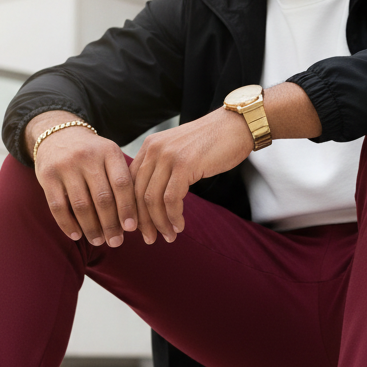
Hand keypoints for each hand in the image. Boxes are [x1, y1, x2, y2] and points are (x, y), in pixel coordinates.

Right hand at [28, 114, 136, 246]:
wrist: (57, 135)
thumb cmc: (92, 155)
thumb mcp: (110, 157)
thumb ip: (122, 182)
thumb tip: (134, 222)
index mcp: (109, 152)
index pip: (122, 184)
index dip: (128, 208)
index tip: (131, 229)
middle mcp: (87, 156)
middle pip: (103, 198)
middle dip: (111, 224)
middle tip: (116, 242)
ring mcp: (66, 165)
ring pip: (81, 205)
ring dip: (91, 228)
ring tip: (99, 241)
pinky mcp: (47, 175)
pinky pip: (58, 206)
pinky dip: (68, 224)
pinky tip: (76, 235)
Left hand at [130, 108, 252, 243]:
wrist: (236, 126)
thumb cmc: (212, 143)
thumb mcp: (180, 152)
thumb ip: (164, 169)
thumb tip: (154, 199)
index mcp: (150, 147)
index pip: (130, 182)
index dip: (131, 208)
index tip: (138, 227)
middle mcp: (154, 149)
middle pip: (137, 193)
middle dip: (142, 221)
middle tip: (149, 239)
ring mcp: (168, 156)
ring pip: (152, 199)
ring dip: (159, 223)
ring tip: (168, 236)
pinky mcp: (184, 165)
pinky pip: (171, 199)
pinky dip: (173, 217)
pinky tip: (179, 226)